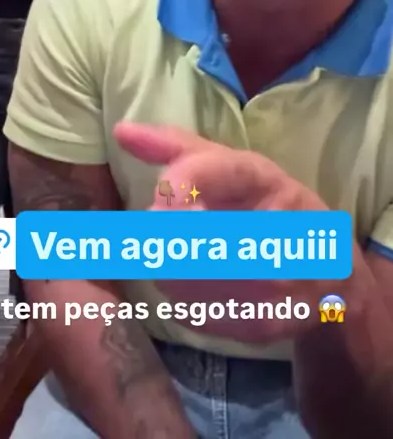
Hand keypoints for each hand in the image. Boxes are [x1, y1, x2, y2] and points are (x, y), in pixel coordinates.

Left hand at [113, 122, 329, 342]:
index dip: (182, 184)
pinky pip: (201, 312)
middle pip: (201, 233)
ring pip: (194, 278)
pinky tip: (190, 286)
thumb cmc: (265, 207)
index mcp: (262, 177)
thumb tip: (120, 131)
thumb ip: (172, 148)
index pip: (221, 171)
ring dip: (166, 270)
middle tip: (149, 238)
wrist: (330, 274)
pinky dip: (182, 299)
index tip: (154, 202)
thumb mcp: (229, 168)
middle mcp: (277, 223)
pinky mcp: (268, 320)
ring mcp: (276, 277)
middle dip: (163, 239)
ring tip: (169, 259)